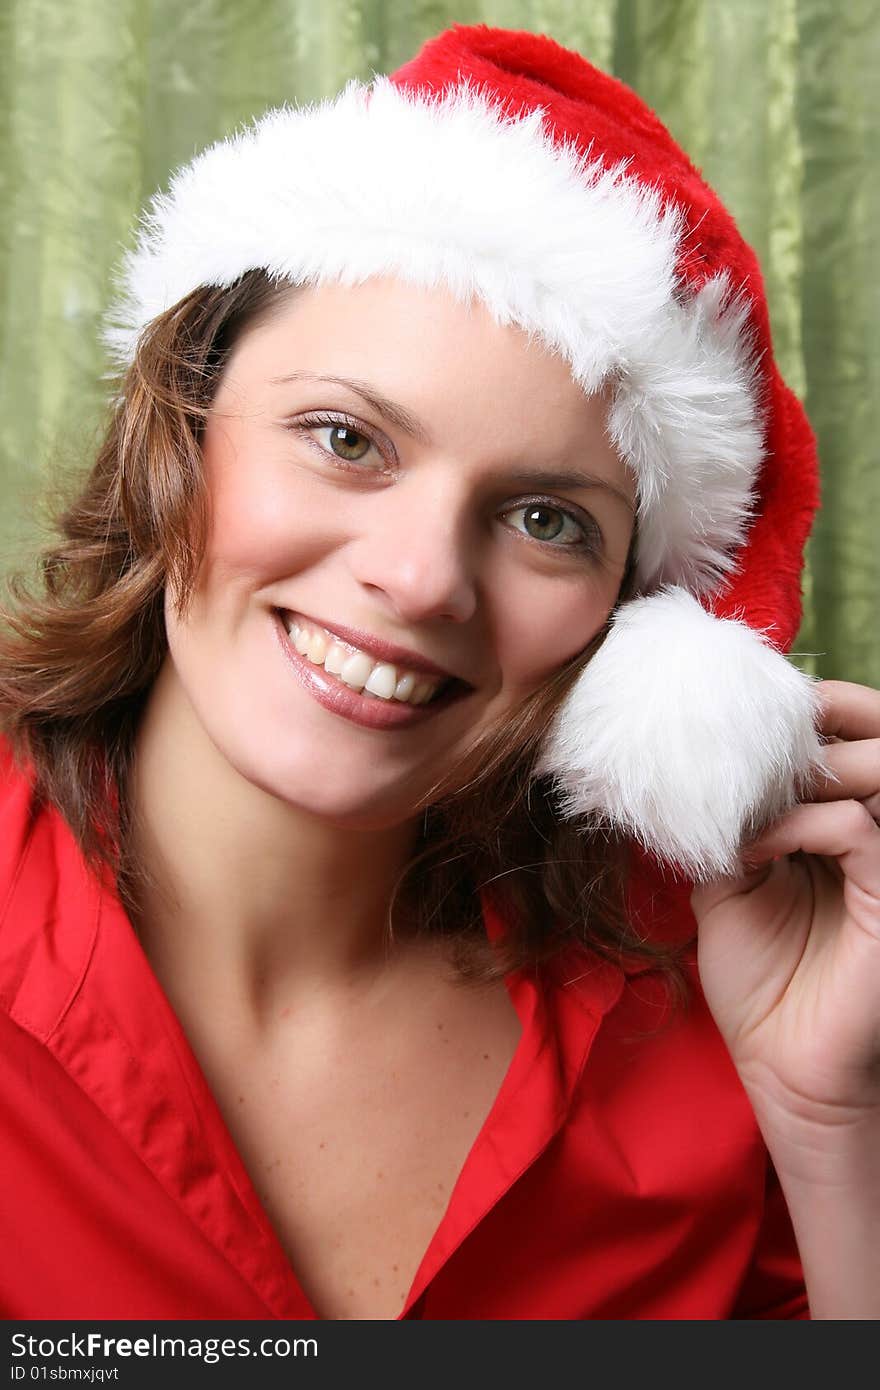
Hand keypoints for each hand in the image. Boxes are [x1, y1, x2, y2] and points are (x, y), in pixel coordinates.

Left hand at [690, 680, 879, 1145]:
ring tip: (753, 789)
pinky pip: (856, 827)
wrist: (782, 1070)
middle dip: (826, 715)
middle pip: (877, 742)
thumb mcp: (730, 888)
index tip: (751, 704)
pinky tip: (753, 848)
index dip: (815, 710)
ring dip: (808, 765)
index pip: (850, 743)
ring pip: (877, 771)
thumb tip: (702, 768)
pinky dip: (798, 824)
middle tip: (760, 727)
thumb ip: (731, 827)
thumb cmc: (762, 986)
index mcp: (846, 830)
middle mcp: (877, 840)